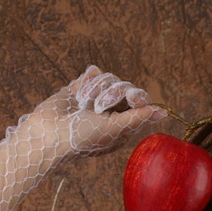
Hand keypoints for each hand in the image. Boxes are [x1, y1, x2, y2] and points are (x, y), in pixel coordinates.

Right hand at [13, 66, 166, 165]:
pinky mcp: (80, 88)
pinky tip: (79, 91)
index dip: (135, 95)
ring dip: (95, 90)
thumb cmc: (83, 137)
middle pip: (123, 85)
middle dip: (111, 93)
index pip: (138, 99)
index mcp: (122, 123)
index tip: (130, 99)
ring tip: (83, 105)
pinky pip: (92, 73)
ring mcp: (95, 98)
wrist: (47, 133)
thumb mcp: (114, 129)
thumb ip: (138, 118)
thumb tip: (163, 112)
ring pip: (107, 78)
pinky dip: (86, 80)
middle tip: (98, 109)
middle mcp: (111, 110)